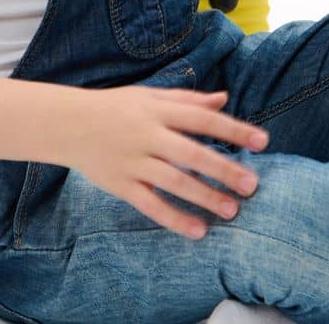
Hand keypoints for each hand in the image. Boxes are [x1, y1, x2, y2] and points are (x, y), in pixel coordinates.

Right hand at [56, 85, 268, 239]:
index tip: (263, 142)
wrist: (64, 123)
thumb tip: (224, 99)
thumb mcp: (147, 96)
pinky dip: (174, 218)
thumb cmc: (113, 107)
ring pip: (174, 182)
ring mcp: (132, 161)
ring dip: (205, 197)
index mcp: (156, 110)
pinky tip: (198, 231)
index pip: (201, 119)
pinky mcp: (120, 184)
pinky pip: (150, 204)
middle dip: (224, 170)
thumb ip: (186, 99)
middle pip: (192, 154)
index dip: (233, 129)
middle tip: (253, 186)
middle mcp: (145, 135)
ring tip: (232, 211)